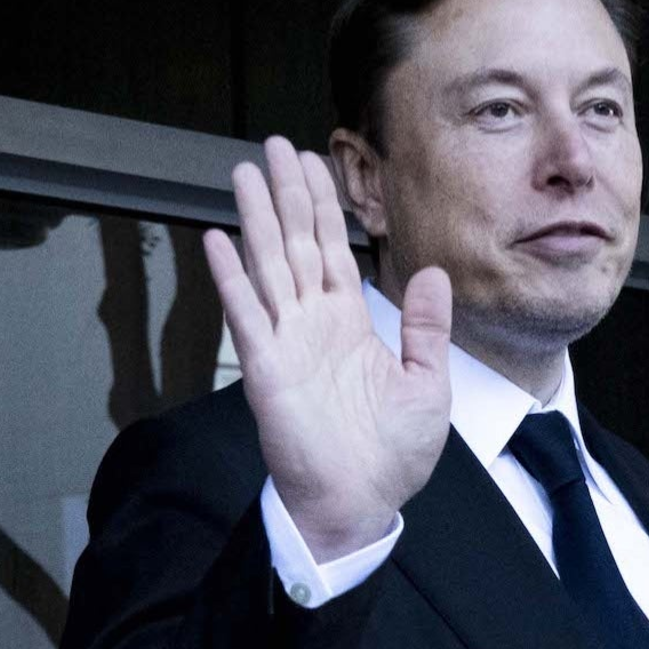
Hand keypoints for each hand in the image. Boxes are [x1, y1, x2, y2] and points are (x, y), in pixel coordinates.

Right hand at [204, 137, 451, 560]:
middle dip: (287, 194)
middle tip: (274, 146)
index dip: (324, 207)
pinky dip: (230, 277)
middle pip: (297, 244)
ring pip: (269, 265)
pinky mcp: (266, 368)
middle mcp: (313, 324)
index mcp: (350, 324)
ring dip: (256, 218)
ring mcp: (286, 342)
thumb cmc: (392, 455)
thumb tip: (431, 273)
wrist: (362, 502)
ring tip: (243, 173)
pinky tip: (217, 238)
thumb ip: (425, 327)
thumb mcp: (428, 383)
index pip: (333, 251)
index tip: (314, 165)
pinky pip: (245, 314)